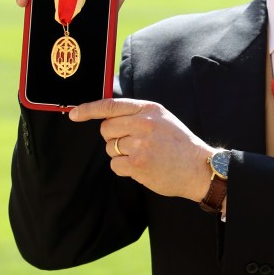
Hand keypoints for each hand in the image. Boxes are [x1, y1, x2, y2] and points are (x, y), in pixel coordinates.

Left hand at [69, 98, 214, 201]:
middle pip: (106, 129)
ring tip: (144, 156)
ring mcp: (140, 144)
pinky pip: (115, 165)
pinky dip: (124, 168)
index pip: (110, 106)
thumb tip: (106, 117)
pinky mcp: (137, 164)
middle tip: (133, 144)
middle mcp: (143, 123)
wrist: (198, 168)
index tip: (74, 114)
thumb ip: (137, 114)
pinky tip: (142, 167)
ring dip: (121, 154)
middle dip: (114, 138)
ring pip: (110, 148)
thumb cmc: (179, 144)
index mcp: (149, 109)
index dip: (88, 109)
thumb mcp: (162, 119)